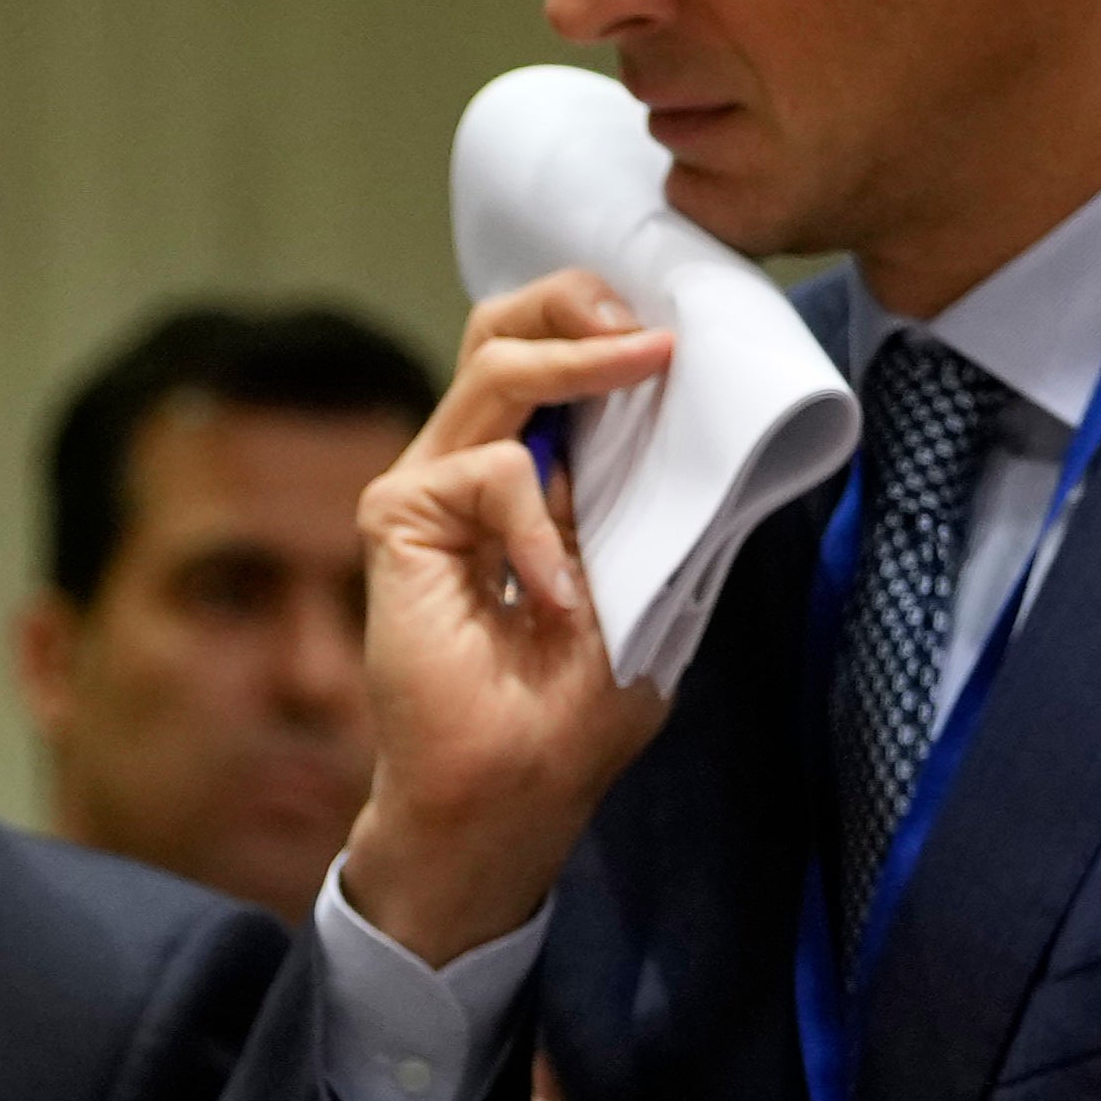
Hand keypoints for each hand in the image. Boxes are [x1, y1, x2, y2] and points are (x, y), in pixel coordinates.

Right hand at [335, 270, 688, 968]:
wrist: (499, 799)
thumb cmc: (568, 717)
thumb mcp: (648, 588)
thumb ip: (654, 506)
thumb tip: (701, 414)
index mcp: (533, 480)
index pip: (556, 357)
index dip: (610, 324)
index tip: (683, 334)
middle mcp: (473, 468)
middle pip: (508, 324)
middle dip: (583, 301)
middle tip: (652, 326)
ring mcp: (430, 490)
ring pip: (495, 359)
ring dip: (583, 359)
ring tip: (645, 368)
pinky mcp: (399, 521)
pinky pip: (488, 466)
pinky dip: (538, 521)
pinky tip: (559, 596)